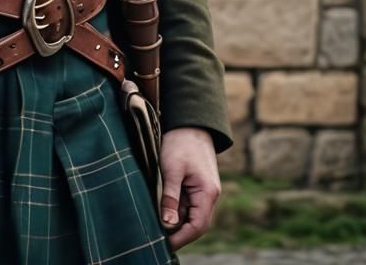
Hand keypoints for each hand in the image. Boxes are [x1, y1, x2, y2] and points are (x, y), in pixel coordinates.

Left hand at [159, 126, 220, 250]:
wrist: (189, 122)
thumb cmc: (180, 143)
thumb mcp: (172, 169)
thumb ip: (170, 197)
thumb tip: (166, 224)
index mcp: (207, 192)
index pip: (198, 225)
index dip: (181, 237)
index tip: (164, 244)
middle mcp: (209, 195)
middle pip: (196, 223)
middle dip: (179, 233)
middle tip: (157, 239)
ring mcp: (203, 191)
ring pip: (191, 214)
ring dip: (176, 222)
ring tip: (157, 228)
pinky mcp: (196, 185)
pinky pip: (188, 204)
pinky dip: (176, 210)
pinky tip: (162, 213)